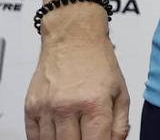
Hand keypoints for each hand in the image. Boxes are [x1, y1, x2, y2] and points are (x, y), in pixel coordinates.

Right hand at [25, 19, 129, 139]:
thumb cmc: (98, 62)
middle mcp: (67, 106)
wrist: (73, 38)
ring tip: (74, 131)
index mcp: (94, 102)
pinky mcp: (31, 107)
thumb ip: (120, 123)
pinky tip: (57, 133)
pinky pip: (34, 137)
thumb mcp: (120, 91)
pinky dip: (45, 139)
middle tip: (88, 135)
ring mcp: (47, 107)